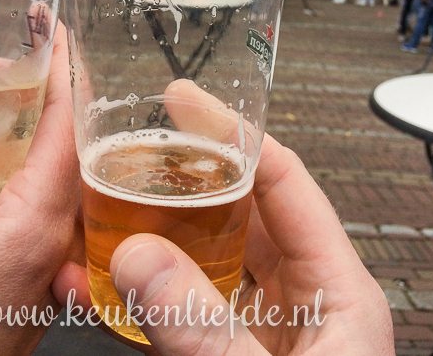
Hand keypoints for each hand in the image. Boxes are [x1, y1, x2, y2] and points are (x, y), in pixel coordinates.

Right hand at [0, 25, 80, 355]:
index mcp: (31, 233)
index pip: (69, 129)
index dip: (63, 70)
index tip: (55, 28)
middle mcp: (51, 251)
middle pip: (68, 146)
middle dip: (42, 88)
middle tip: (12, 47)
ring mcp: (42, 272)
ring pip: (58, 177)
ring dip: (32, 125)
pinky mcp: (23, 285)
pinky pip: (45, 206)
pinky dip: (25, 162)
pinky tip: (0, 149)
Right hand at [53, 134, 393, 354]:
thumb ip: (204, 327)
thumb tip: (139, 255)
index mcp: (336, 290)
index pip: (284, 180)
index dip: (233, 134)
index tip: (183, 101)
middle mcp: (302, 301)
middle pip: (239, 211)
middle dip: (182, 178)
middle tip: (130, 149)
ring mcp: (262, 331)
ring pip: (205, 257)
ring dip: (152, 230)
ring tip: (103, 203)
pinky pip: (183, 307)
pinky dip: (140, 291)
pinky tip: (95, 280)